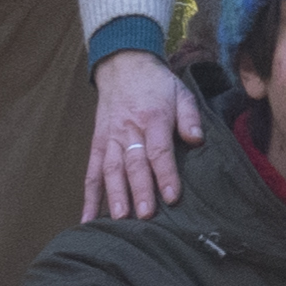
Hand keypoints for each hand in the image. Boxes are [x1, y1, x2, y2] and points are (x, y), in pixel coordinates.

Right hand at [87, 49, 201, 219]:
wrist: (123, 65)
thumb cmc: (156, 84)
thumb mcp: (180, 92)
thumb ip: (189, 116)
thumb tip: (197, 138)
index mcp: (152, 118)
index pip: (159, 151)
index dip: (165, 175)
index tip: (171, 197)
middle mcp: (129, 130)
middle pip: (134, 164)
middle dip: (140, 191)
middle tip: (146, 216)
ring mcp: (110, 138)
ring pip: (111, 170)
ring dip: (115, 195)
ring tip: (119, 220)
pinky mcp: (97, 143)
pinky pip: (91, 172)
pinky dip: (89, 196)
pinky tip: (88, 218)